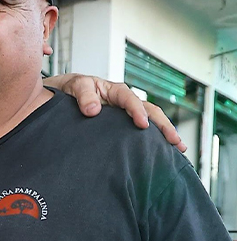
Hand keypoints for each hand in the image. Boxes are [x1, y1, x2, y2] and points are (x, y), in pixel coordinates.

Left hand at [44, 74, 186, 152]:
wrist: (62, 95)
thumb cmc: (71, 89)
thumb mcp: (76, 86)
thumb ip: (83, 96)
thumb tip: (93, 110)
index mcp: (115, 91)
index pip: (130, 100)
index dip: (137, 111)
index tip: (143, 124)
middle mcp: (125, 102)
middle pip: (150, 111)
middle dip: (164, 126)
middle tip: (175, 141)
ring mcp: (126, 115)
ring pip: (151, 122)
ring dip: (165, 134)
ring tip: (179, 149)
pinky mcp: (123, 127)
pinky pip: (141, 132)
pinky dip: (153, 141)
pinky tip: (163, 154)